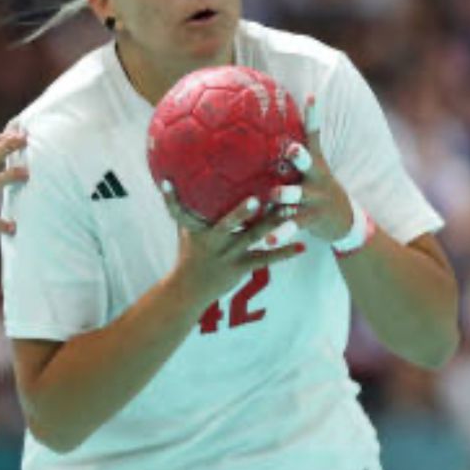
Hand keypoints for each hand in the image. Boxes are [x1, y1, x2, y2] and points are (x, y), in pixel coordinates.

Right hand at [161, 182, 304, 303]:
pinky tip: (302, 246)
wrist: (190, 289)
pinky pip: (265, 259)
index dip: (170, 198)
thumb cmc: (189, 253)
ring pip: (251, 238)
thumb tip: (172, 180)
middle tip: (258, 198)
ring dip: (271, 225)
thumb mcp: (184, 231)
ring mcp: (227, 255)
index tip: (167, 183)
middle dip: (241, 213)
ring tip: (290, 211)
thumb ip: (184, 207)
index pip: (179, 211)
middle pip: (227, 225)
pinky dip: (284, 253)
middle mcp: (211, 241)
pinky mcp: (240, 268)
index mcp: (196, 229)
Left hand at [270, 95, 353, 241]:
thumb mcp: (311, 170)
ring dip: (284, 194)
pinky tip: (268, 239)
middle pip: (307, 161)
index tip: (311, 96)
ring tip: (274, 196)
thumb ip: (292, 154)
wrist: (344, 223)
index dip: (314, 115)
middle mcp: (316, 177)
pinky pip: (292, 225)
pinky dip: (280, 232)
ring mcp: (315, 198)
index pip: (315, 134)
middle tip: (291, 148)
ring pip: (297, 194)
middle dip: (299, 155)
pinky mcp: (311, 219)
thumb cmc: (315, 191)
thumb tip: (266, 129)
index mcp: (314, 162)